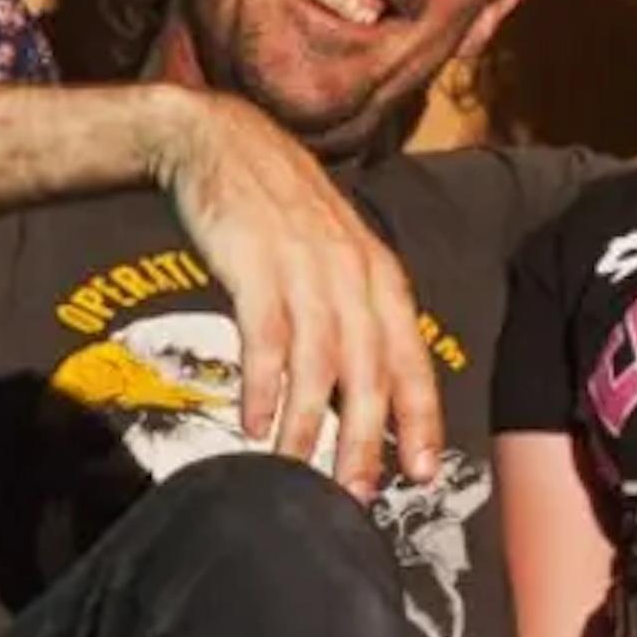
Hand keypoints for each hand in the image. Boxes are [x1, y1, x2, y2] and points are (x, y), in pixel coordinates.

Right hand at [150, 90, 438, 489]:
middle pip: (370, 371)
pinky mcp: (256, 264)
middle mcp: (351, 272)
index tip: (420, 474)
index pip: (410, 357)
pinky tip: (256, 423)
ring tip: (298, 472)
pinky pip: (267, 337)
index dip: (419, 418)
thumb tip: (360, 390)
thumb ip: (350, 312)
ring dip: (312, 425)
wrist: (217, 141)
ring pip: (321, 363)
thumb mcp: (330, 252)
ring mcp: (305, 267)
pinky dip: (265, 385)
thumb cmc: (273, 207)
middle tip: (356, 495)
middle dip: (367, 440)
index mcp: (377, 272)